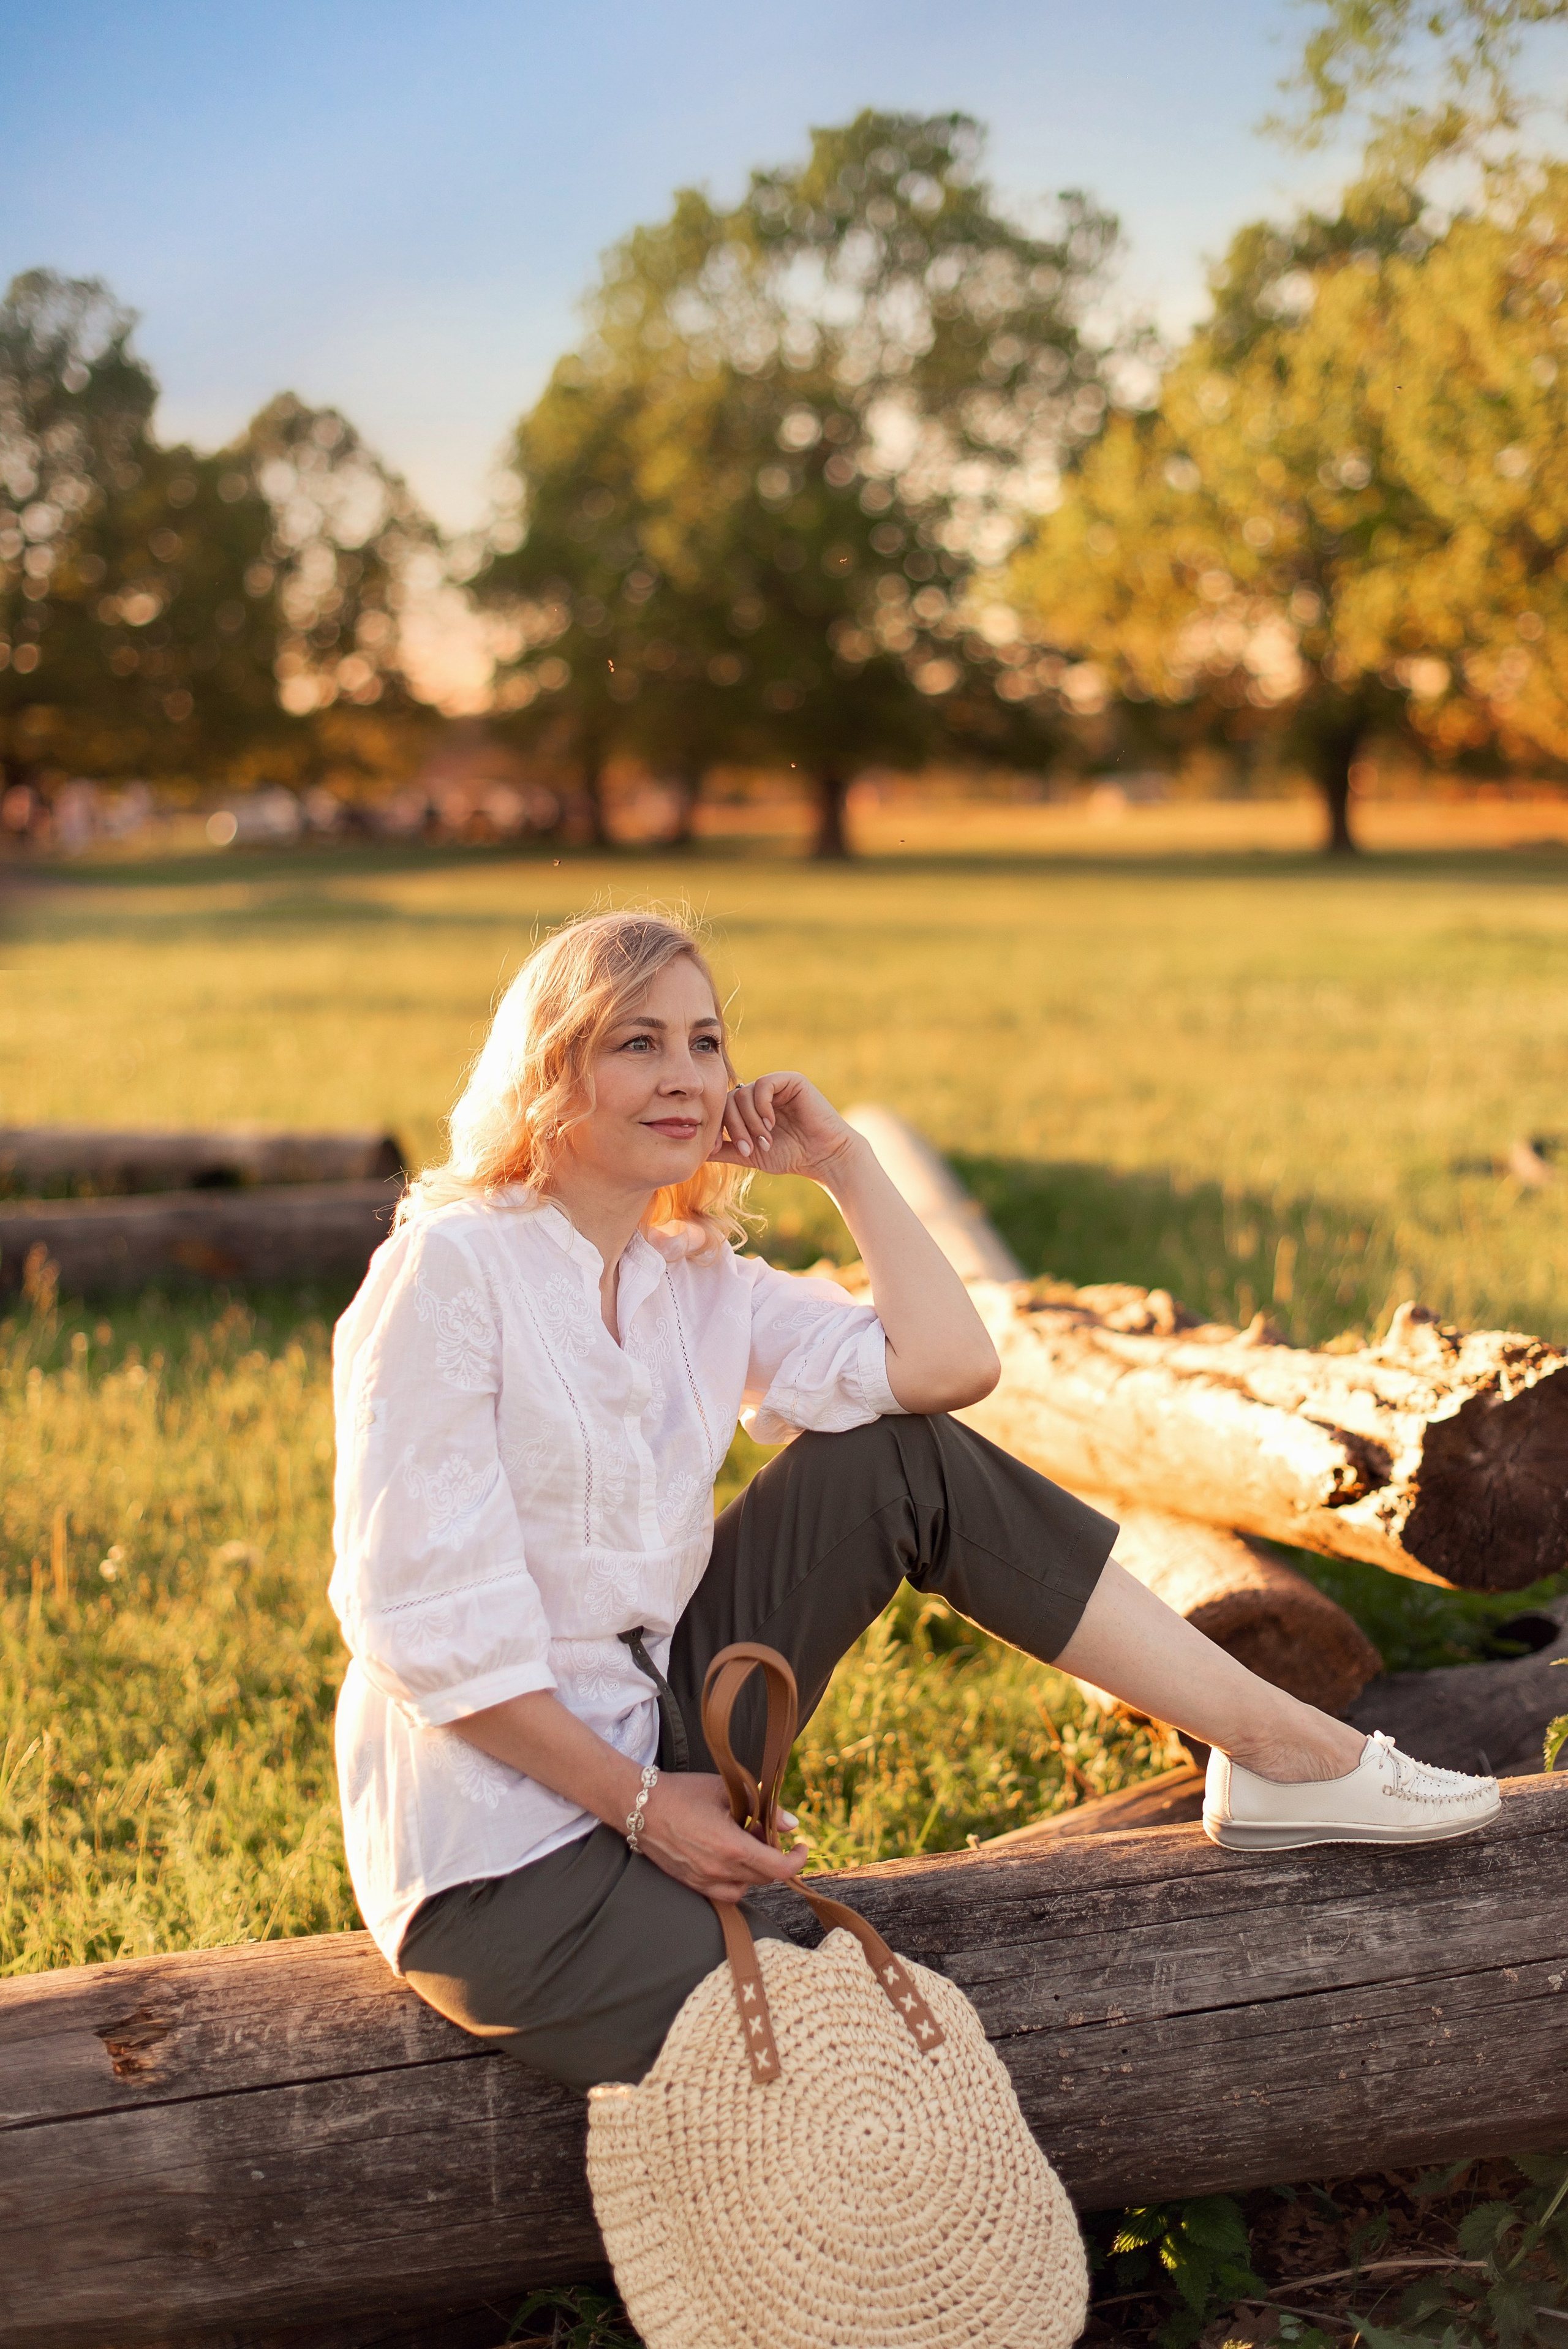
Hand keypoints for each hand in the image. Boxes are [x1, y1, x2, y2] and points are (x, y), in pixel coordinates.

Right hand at [638, 1771, 807, 1902]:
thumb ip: (762, 1806)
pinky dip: (735, 1879)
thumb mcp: (726, 1789)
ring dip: (754, 1869)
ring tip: (743, 1842)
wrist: (639, 1806)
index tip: (801, 1846)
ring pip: (746, 1886)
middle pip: (764, 1876)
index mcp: (731, 1846)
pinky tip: (727, 1856)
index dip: (796, 1860)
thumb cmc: (683, 1793)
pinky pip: (724, 1891)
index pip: (778, 1868)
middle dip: (773, 1855)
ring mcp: (703, 1880)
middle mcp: (719, 1870)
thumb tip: (790, 1823)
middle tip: (764, 1830)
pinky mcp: (691, 1883)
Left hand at [709, 1071, 858, 1180]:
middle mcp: (761, 1094)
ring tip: (765, 1141)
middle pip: (729, 1101)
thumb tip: (697, 1152)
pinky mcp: (790, 1080)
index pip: (722, 1109)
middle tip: (749, 1148)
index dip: (717, 1128)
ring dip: (750, 1122)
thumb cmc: (791, 1156)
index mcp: (750, 1108)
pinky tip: (771, 1124)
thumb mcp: (750, 1155)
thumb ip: (726, 1150)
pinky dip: (762, 1107)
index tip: (718, 1149)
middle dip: (735, 1128)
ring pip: (742, 1094)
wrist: (824, 1156)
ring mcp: (775, 1085)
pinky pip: (762, 1085)